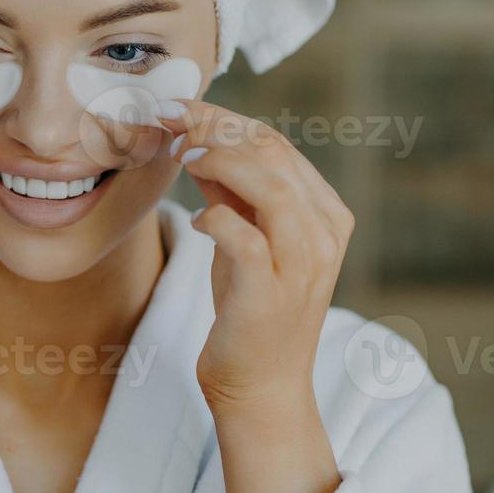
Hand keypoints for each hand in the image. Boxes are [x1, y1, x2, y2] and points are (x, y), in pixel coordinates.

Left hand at [160, 101, 354, 411]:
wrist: (260, 384)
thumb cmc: (250, 307)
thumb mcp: (243, 236)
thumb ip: (228, 190)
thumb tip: (196, 139)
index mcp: (325, 212)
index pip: (277, 144)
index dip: (225, 118)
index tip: (179, 108)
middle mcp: (324, 233)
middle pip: (272, 154)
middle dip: (215, 127)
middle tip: (168, 119)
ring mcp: (303, 263)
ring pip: (270, 187)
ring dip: (220, 161)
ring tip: (183, 156)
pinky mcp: (271, 292)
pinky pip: (244, 236)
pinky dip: (214, 218)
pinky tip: (197, 221)